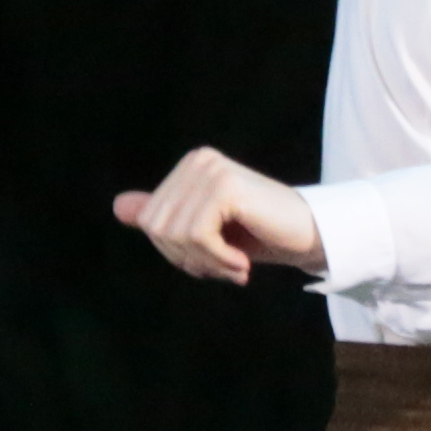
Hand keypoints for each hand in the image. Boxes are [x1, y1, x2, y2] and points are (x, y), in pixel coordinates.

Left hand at [114, 146, 324, 284]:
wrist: (312, 236)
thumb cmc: (261, 235)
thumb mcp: (206, 232)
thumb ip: (165, 218)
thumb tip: (118, 207)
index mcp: (189, 167)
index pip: (150, 221)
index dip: (175, 253)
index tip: (209, 263)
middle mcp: (198, 161)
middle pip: (156, 228)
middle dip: (188, 259)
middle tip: (224, 269)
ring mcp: (212, 170)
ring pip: (175, 234)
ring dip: (206, 263)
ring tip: (235, 267)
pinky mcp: (225, 186)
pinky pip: (196, 236)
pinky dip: (217, 260)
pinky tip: (242, 264)